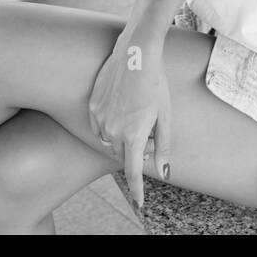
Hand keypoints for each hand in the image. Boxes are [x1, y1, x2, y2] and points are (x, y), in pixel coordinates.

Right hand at [87, 31, 171, 211]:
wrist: (135, 54)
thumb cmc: (155, 83)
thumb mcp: (164, 115)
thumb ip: (162, 145)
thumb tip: (164, 171)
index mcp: (134, 135)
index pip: (133, 171)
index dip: (137, 189)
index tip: (139, 202)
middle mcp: (113, 131)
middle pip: (123, 154)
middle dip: (136, 149)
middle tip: (148, 130)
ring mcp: (100, 119)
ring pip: (109, 141)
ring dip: (121, 138)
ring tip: (135, 115)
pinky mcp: (92, 107)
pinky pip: (99, 127)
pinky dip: (109, 126)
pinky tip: (120, 108)